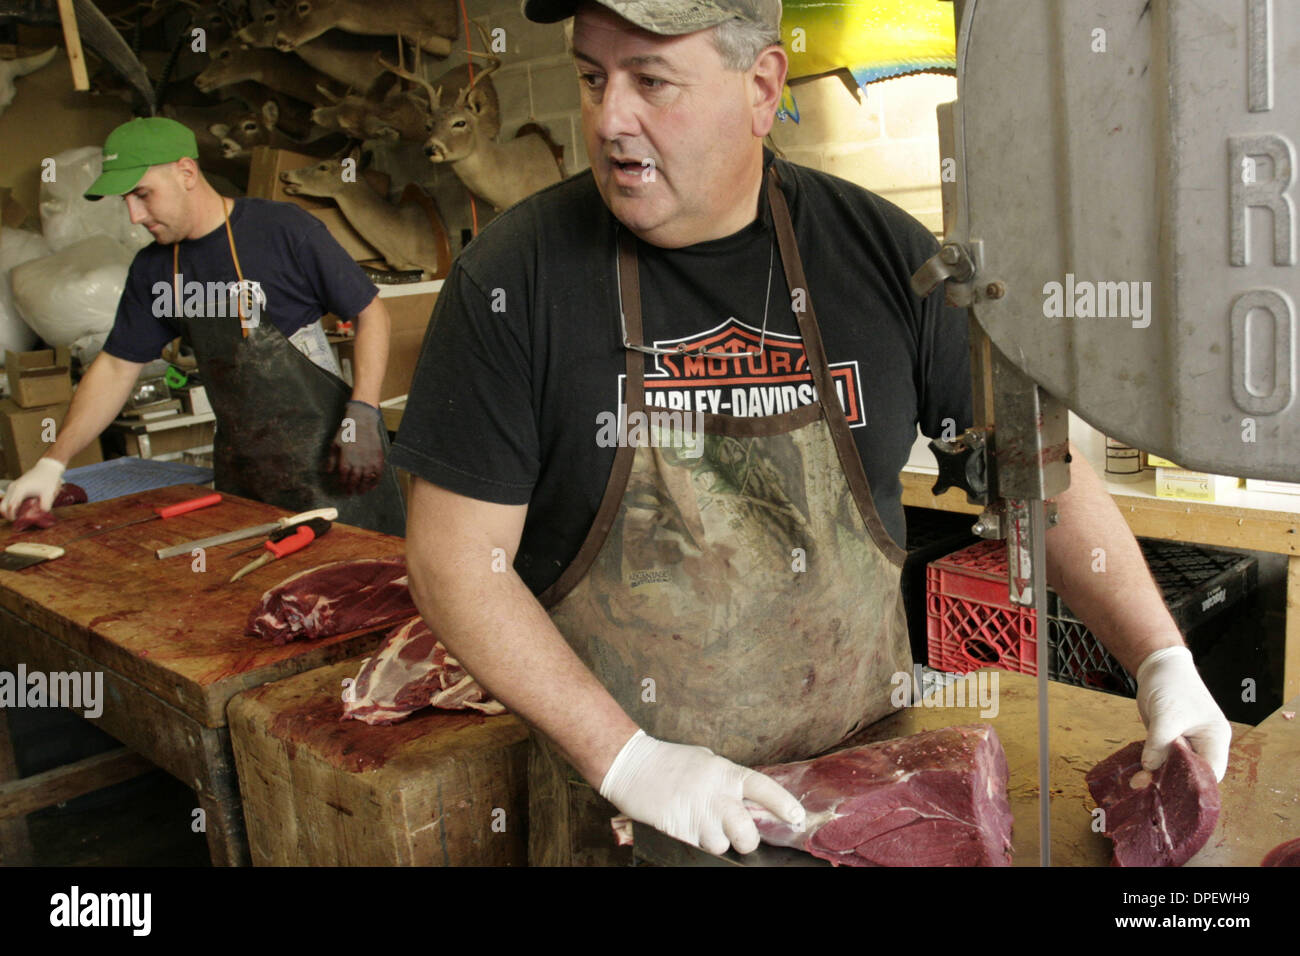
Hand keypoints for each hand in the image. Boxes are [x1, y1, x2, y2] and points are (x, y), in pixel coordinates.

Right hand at [1, 458, 65, 519]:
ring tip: (19, 515)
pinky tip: (20, 508)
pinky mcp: (14, 486)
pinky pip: (7, 498)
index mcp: (20, 490)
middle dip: (7, 515)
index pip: (11, 506)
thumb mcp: (49, 494)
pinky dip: (10, 505)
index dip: (12, 516)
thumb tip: (41, 514)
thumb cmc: (48, 480)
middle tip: (16, 520)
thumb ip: (45, 505)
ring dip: (8, 510)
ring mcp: (12, 486)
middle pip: (3, 505)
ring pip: (4, 502)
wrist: (47, 468)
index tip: (18, 521)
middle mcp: (13, 488)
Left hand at [326, 400, 384, 495]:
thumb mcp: (335, 444)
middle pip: (355, 480)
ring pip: (366, 479)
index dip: (343, 484)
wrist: (362, 422)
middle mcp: (358, 462)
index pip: (344, 477)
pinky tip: (372, 485)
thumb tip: (328, 471)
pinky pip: (378, 473)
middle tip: (350, 493)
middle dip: (352, 488)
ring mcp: (369, 461)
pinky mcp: (378, 458)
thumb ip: (332, 459)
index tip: (343, 488)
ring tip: (360, 492)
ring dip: (363, 487)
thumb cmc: (346, 433)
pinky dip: (375, 481)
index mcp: (346, 460)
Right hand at [599, 730, 805, 854]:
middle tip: (737, 834)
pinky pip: (696, 848)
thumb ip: (728, 781)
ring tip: (698, 822)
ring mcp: (697, 816)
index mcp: (725, 774)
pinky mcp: (679, 832)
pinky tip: (683, 825)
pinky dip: (693, 842)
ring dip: (714, 841)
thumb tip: (746, 800)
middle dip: (745, 840)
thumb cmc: (670, 762)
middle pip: (747, 835)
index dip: (784, 805)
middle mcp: (716, 796)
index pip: (764, 789)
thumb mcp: (707, 761)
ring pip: (721, 847)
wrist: (632, 765)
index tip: (797, 819)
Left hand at [1136, 645, 1230, 780]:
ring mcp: (1187, 744)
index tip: (1171, 793)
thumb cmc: (1172, 686)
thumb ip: (1159, 743)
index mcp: (1215, 739)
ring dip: (1158, 776)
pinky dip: (1152, 767)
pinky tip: (1136, 773)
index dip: (1194, 785)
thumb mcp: (1166, 715)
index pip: (1211, 772)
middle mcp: (1205, 745)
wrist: (1159, 667)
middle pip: (1193, 774)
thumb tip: (1150, 770)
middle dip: (1173, 784)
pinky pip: (1163, 760)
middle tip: (1147, 789)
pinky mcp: (1170, 742)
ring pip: (1176, 769)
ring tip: (1137, 783)